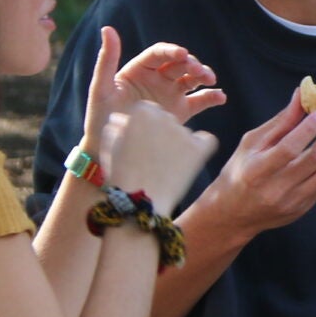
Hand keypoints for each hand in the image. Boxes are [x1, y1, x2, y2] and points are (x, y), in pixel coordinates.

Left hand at [83, 26, 224, 142]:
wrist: (109, 149)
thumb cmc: (100, 116)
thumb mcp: (101, 87)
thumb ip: (107, 59)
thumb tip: (108, 29)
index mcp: (139, 69)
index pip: (159, 54)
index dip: (172, 51)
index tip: (183, 55)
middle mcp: (157, 79)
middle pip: (179, 64)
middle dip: (192, 64)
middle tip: (200, 72)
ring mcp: (169, 95)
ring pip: (191, 79)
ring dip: (203, 76)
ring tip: (212, 80)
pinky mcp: (179, 112)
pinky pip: (199, 101)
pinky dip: (211, 98)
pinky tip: (221, 97)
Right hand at [99, 102, 217, 209]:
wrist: (140, 204)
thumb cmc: (121, 176)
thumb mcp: (109, 146)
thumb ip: (116, 127)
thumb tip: (121, 120)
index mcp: (141, 112)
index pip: (148, 112)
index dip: (143, 129)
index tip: (140, 145)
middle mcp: (164, 116)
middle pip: (167, 121)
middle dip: (161, 135)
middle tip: (154, 158)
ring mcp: (183, 132)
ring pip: (185, 133)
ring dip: (178, 144)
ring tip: (166, 167)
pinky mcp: (199, 149)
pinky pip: (206, 141)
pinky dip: (200, 148)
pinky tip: (190, 161)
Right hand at [192, 87, 315, 241]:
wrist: (234, 215)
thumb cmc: (240, 172)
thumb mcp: (251, 143)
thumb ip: (280, 122)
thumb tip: (302, 95)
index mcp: (257, 171)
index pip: (288, 148)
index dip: (307, 129)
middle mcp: (276, 189)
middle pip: (315, 159)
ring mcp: (292, 202)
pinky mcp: (302, 209)